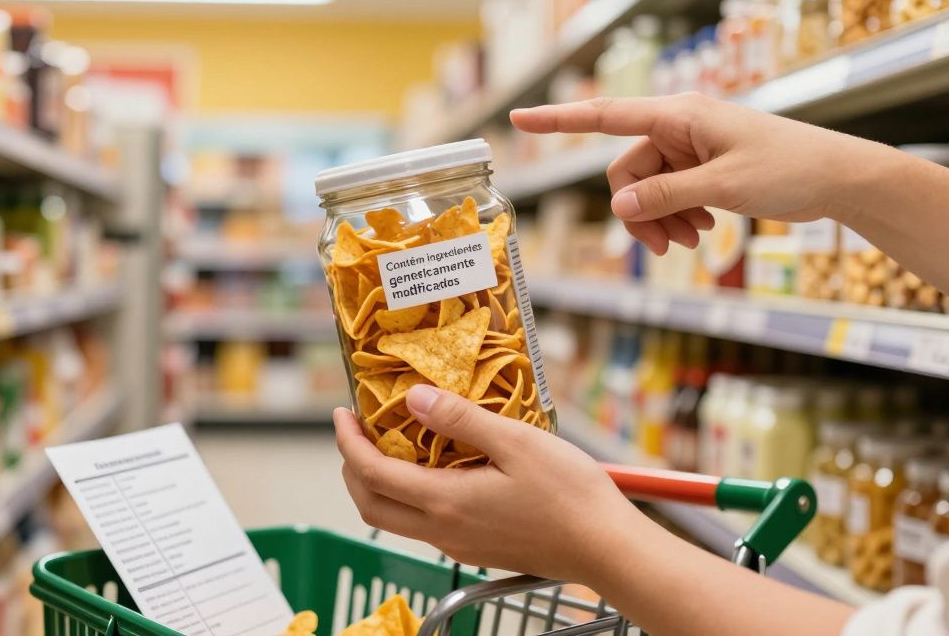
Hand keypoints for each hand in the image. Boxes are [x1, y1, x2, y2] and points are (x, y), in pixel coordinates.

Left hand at [334, 384, 649, 583]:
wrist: (607, 549)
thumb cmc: (571, 495)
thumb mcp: (517, 441)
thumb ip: (461, 419)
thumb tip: (413, 399)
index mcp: (445, 502)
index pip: (372, 474)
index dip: (347, 443)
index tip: (341, 414)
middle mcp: (444, 530)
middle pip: (371, 505)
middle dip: (352, 467)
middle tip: (356, 431)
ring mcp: (460, 543)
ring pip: (395, 518)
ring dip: (379, 482)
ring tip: (390, 443)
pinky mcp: (477, 547)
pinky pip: (425, 523)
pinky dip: (409, 494)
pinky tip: (433, 467)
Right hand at [511, 94, 877, 254]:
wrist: (838, 178)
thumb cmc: (789, 168)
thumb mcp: (723, 186)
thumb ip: (666, 195)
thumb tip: (618, 206)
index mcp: (679, 115)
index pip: (604, 115)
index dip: (558, 120)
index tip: (518, 118)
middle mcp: (678, 126)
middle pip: (627, 172)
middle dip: (640, 212)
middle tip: (668, 248)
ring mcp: (691, 147)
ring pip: (647, 189)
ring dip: (661, 220)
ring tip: (692, 244)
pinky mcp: (703, 167)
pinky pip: (670, 194)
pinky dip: (678, 216)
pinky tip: (704, 233)